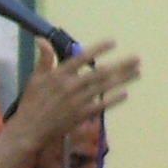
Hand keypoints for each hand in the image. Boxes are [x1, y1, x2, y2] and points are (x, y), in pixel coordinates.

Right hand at [9, 41, 140, 152]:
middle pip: (100, 73)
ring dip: (122, 79)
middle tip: (137, 58)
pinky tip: (126, 93)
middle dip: (120, 65)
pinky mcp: (81, 115)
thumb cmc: (32, 102)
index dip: (98, 49)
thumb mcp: (35, 78)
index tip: (113, 42)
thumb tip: (41, 38)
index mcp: (59, 75)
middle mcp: (70, 86)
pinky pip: (101, 106)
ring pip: (104, 88)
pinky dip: (113, 100)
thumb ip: (44, 58)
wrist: (30, 129)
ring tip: (137, 72)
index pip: (82, 58)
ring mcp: (77, 101)